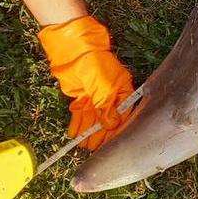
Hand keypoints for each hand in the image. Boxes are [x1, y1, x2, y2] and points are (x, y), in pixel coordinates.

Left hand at [38, 15, 135, 150]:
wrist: (74, 49)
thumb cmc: (95, 63)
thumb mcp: (105, 85)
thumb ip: (108, 106)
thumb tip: (112, 125)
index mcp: (123, 90)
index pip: (123, 115)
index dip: (117, 130)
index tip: (111, 144)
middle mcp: (111, 95)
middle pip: (108, 119)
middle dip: (101, 134)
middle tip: (95, 149)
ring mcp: (95, 96)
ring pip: (93, 118)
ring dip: (88, 132)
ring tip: (84, 146)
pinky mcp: (81, 96)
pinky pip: (81, 113)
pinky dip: (77, 124)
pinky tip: (74, 135)